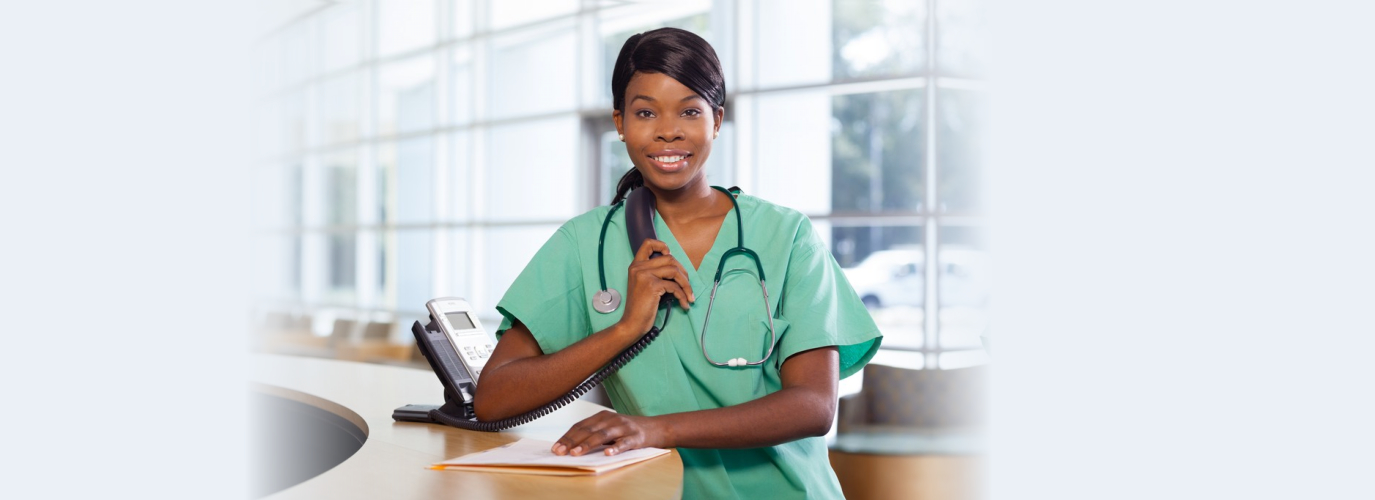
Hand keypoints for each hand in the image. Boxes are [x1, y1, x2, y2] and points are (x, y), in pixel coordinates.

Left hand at [551, 410, 669, 456]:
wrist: (655, 427)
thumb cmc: (627, 430)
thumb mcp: (608, 428)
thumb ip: (592, 434)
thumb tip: (569, 447)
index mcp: (602, 416)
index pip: (580, 426)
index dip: (567, 437)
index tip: (555, 448)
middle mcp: (611, 419)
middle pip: (588, 430)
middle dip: (572, 442)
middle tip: (560, 452)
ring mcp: (624, 427)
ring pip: (603, 436)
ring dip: (587, 445)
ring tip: (576, 454)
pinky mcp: (636, 437)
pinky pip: (625, 443)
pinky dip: (616, 448)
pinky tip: (608, 454)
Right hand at [618, 239, 694, 334]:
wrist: (631, 323)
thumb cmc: (640, 307)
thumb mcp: (643, 285)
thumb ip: (654, 274)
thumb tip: (677, 269)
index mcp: (636, 266)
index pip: (648, 243)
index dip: (662, 245)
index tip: (670, 255)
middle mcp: (639, 267)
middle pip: (669, 258)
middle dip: (683, 272)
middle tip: (687, 285)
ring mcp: (644, 275)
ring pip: (674, 271)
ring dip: (686, 285)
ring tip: (689, 296)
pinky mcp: (652, 286)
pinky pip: (674, 286)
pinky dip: (683, 296)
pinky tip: (684, 304)